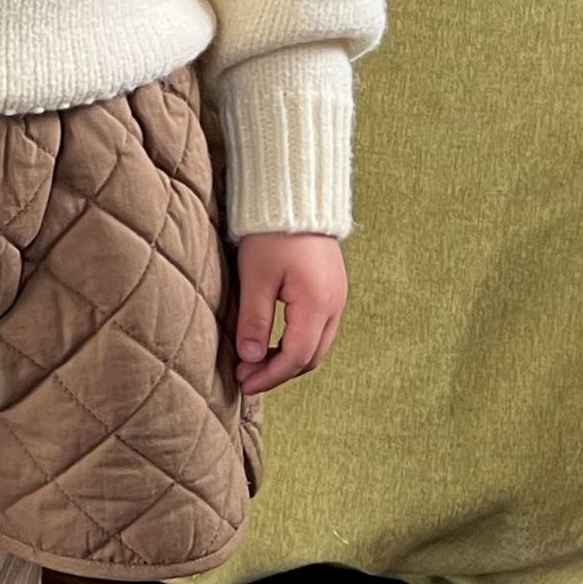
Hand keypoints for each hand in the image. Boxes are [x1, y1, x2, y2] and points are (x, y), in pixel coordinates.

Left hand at [234, 233, 346, 395]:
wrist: (296, 199)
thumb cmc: (273, 235)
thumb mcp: (255, 278)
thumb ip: (254, 321)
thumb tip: (250, 358)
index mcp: (316, 304)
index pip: (295, 356)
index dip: (269, 376)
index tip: (244, 384)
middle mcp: (334, 305)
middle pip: (310, 357)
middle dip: (278, 373)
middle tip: (246, 377)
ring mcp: (337, 298)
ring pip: (316, 345)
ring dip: (288, 360)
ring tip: (255, 363)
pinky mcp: (332, 291)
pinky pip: (319, 330)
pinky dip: (296, 343)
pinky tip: (272, 343)